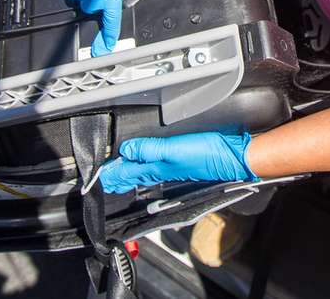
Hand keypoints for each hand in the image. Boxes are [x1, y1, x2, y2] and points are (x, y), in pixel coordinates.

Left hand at [98, 132, 258, 193]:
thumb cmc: (206, 155)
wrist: (232, 158)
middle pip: (133, 175)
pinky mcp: (182, 164)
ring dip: (129, 173)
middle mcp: (162, 171)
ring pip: (143, 172)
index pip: (127, 173)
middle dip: (118, 177)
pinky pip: (155, 168)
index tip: (97, 178)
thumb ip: (150, 149)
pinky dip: (145, 168)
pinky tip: (148, 165)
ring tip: (119, 174)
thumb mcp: (174, 149)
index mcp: (156, 168)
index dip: (111, 174)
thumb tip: (126, 150)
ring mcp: (172, 169)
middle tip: (104, 180)